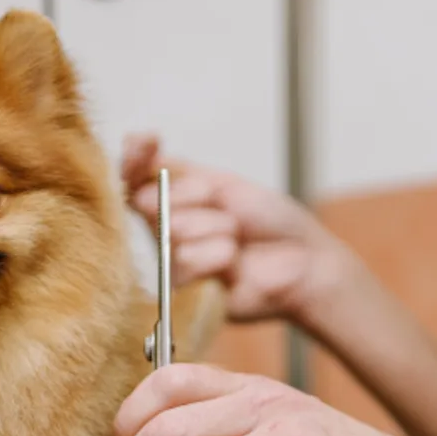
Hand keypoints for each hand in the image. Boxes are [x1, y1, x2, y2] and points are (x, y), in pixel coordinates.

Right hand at [121, 133, 356, 323]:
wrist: (304, 259)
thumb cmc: (270, 222)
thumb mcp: (225, 184)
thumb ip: (180, 177)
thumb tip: (140, 179)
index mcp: (171, 199)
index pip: (132, 175)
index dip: (132, 157)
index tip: (146, 142)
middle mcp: (163, 230)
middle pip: (150, 201)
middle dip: (197, 198)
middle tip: (228, 210)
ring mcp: (172, 261)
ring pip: (172, 231)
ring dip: (216, 228)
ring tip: (237, 239)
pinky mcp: (185, 292)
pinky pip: (186, 262)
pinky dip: (218, 255)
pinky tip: (234, 262)